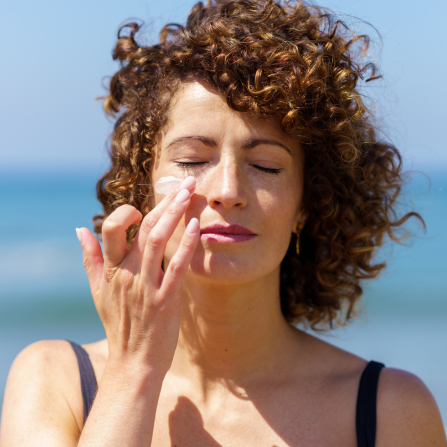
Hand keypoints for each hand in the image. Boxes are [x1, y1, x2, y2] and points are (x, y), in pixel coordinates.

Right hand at [76, 176, 198, 373]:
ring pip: (157, 240)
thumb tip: (79, 229)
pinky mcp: (165, 300)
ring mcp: (146, 286)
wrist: (133, 363)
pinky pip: (176, 267)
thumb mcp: (97, 291)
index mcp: (111, 269)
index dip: (129, 210)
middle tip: (185, 183)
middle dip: (165, 202)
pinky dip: (185, 245)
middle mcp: (127, 273)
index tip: (147, 205)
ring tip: (189, 193)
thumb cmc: (119, 324)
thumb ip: (89, 258)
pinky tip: (195, 226)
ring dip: (175, 214)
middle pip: (143, 227)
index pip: (113, 227)